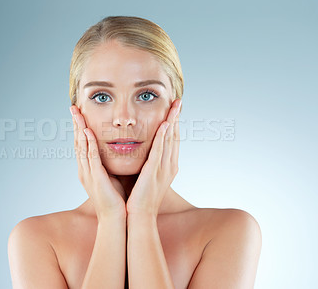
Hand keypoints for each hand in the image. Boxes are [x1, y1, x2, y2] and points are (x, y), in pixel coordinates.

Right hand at [70, 105, 126, 219]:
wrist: (115, 218)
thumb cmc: (115, 197)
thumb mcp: (111, 175)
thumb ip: (109, 162)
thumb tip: (116, 149)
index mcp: (88, 169)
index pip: (82, 144)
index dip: (80, 128)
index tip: (80, 113)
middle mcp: (85, 169)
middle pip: (78, 142)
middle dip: (75, 124)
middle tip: (73, 107)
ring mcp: (88, 173)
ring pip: (82, 147)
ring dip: (79, 129)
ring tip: (77, 114)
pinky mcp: (96, 178)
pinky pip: (91, 158)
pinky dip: (89, 144)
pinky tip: (88, 132)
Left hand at [126, 99, 181, 216]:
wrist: (139, 215)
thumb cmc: (140, 196)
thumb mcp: (147, 175)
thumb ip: (148, 162)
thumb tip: (143, 150)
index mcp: (168, 166)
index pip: (172, 140)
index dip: (174, 123)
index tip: (174, 109)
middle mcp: (169, 165)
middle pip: (174, 137)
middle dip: (176, 118)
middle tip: (178, 101)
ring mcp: (163, 169)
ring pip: (170, 141)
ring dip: (172, 122)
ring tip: (174, 106)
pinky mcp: (154, 172)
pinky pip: (160, 151)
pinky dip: (163, 137)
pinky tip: (164, 125)